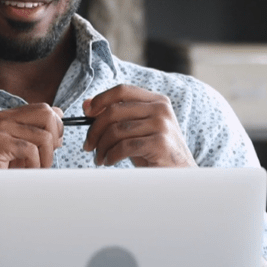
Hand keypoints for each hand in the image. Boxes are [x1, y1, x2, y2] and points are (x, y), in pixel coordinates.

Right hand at [0, 104, 63, 169]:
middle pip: (47, 114)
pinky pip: (31, 151)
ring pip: (44, 136)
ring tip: (35, 168)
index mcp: (9, 116)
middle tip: (47, 156)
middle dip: (55, 137)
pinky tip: (25, 171)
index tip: (54, 144)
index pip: (44, 108)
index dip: (56, 126)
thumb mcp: (21, 146)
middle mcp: (3, 118)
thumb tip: (60, 114)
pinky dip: (34, 165)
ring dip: (46, 158)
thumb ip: (37, 130)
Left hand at [82, 84, 196, 167]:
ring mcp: (162, 125)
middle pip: (114, 111)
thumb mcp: (137, 129)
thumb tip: (87, 105)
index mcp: (156, 100)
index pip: (122, 90)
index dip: (101, 99)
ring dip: (101, 146)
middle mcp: (161, 109)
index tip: (87, 112)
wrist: (180, 175)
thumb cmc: (155, 152)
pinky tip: (110, 161)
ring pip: (116, 130)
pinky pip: (124, 146)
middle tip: (88, 145)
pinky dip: (111, 155)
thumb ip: (117, 115)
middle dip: (94, 130)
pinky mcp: (160, 144)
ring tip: (100, 158)